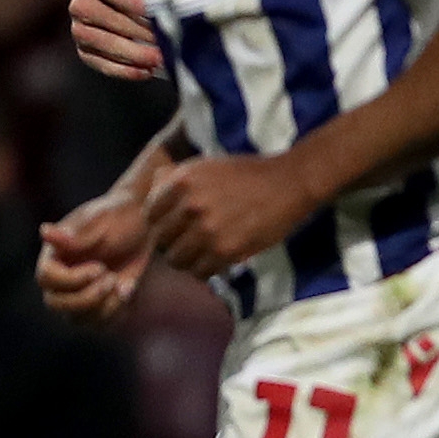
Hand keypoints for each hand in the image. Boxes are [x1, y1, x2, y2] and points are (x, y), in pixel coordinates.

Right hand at [36, 194, 151, 323]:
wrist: (142, 224)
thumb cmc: (117, 215)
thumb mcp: (99, 221)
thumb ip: (74, 234)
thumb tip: (44, 232)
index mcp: (53, 255)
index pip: (46, 278)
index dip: (71, 280)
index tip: (100, 267)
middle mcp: (60, 278)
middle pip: (55, 304)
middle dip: (85, 299)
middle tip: (112, 279)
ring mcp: (77, 294)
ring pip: (76, 319)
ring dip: (103, 308)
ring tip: (123, 285)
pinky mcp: (98, 305)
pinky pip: (98, 324)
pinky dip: (116, 313)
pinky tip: (129, 289)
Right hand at [69, 0, 163, 80]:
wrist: (119, 4)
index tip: (153, 9)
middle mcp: (79, 4)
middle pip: (106, 19)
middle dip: (138, 30)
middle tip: (164, 40)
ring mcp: (79, 30)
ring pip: (103, 43)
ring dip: (133, 53)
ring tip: (159, 59)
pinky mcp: (84, 51)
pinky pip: (102, 64)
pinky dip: (125, 70)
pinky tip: (146, 72)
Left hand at [143, 152, 321, 277]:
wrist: (288, 183)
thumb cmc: (247, 174)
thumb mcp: (207, 165)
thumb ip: (177, 177)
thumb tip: (153, 189)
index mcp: (183, 181)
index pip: (150, 215)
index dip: (160, 223)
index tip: (175, 226)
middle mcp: (191, 205)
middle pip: (161, 240)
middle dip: (172, 243)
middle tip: (190, 242)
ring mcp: (208, 230)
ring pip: (176, 260)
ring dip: (187, 260)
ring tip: (202, 253)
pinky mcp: (226, 250)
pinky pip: (199, 272)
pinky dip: (205, 270)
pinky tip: (216, 260)